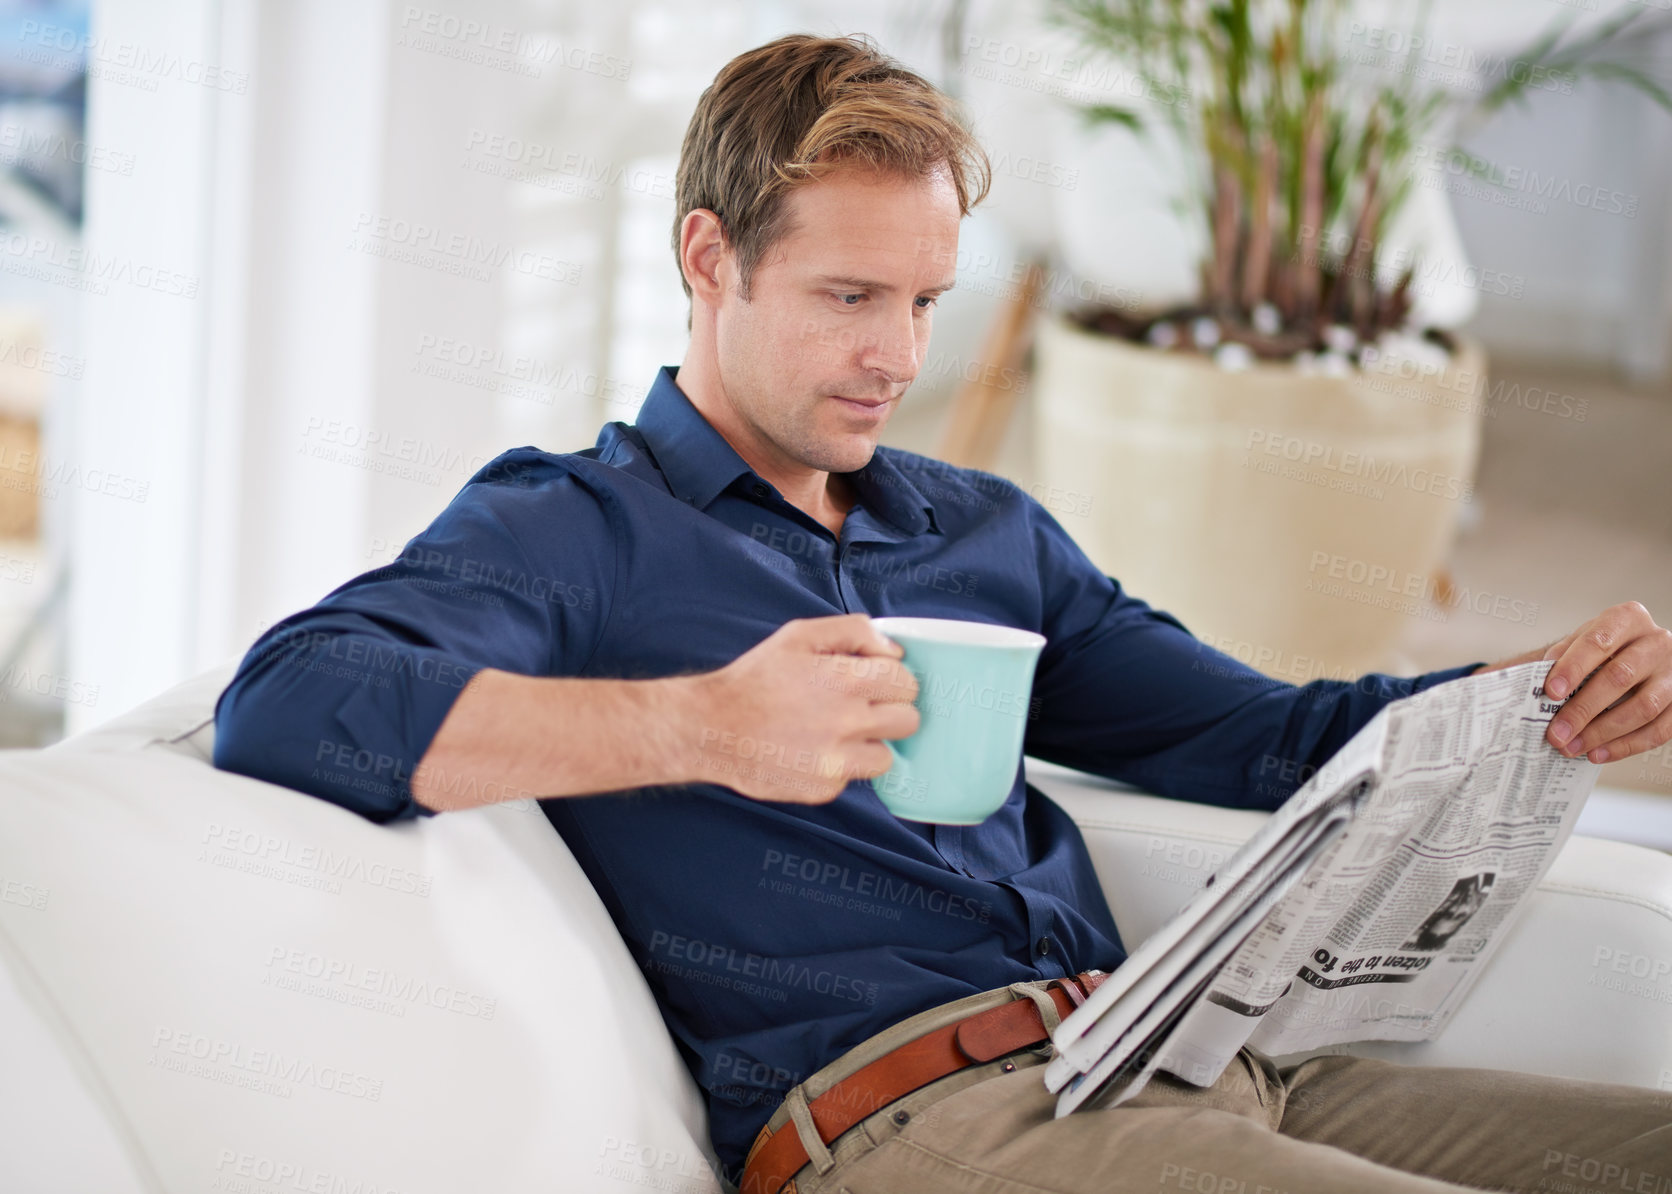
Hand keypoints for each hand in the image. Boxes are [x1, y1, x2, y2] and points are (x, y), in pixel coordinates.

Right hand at [686, 614, 919, 803]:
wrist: (712, 727)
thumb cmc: (756, 679)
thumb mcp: (800, 636)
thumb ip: (854, 632)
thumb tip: (894, 650)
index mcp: (847, 680)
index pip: (907, 683)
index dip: (891, 680)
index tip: (872, 682)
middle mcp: (848, 723)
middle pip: (908, 721)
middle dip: (890, 712)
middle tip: (860, 707)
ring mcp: (838, 760)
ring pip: (886, 756)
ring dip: (869, 744)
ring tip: (836, 732)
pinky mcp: (824, 788)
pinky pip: (853, 777)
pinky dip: (839, 765)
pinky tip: (810, 750)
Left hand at [1538, 602, 1671, 763]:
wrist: (1637, 654)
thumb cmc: (1604, 650)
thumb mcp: (1582, 641)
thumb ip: (1561, 657)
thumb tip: (1534, 687)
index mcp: (1628, 619)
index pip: (1599, 641)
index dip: (1573, 667)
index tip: (1551, 691)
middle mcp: (1658, 641)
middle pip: (1619, 677)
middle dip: (1583, 709)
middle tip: (1556, 733)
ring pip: (1643, 707)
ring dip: (1603, 733)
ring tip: (1573, 747)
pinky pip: (1660, 729)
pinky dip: (1627, 746)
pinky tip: (1599, 754)